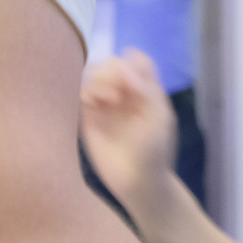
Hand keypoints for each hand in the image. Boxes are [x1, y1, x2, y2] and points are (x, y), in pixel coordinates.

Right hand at [77, 52, 178, 202]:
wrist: (138, 182)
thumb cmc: (154, 151)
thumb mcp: (160, 117)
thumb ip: (146, 89)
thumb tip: (122, 63)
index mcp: (144, 89)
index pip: (135, 60)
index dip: (131, 61)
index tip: (130, 77)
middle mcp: (123, 93)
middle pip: (111, 63)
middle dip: (111, 69)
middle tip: (117, 89)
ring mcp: (105, 105)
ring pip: (94, 75)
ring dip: (99, 79)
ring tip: (108, 97)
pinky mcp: (88, 118)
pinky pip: (82, 94)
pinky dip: (87, 91)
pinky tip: (96, 102)